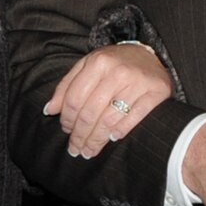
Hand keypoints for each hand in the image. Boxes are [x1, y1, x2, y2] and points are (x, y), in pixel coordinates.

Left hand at [44, 43, 173, 158]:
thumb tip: (49, 110)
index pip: (75, 98)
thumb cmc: (114, 63)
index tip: (66, 131)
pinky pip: (133, 119)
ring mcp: (138, 83)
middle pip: (90, 112)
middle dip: (80, 135)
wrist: (149, 55)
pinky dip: (120, 131)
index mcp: (98, 63)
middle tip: (76, 149)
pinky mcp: (156, 93)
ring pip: (109, 119)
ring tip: (89, 151)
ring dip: (97, 140)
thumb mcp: (87, 66)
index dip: (67, 119)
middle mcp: (117, 72)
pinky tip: (112, 139)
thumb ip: (67, 86)